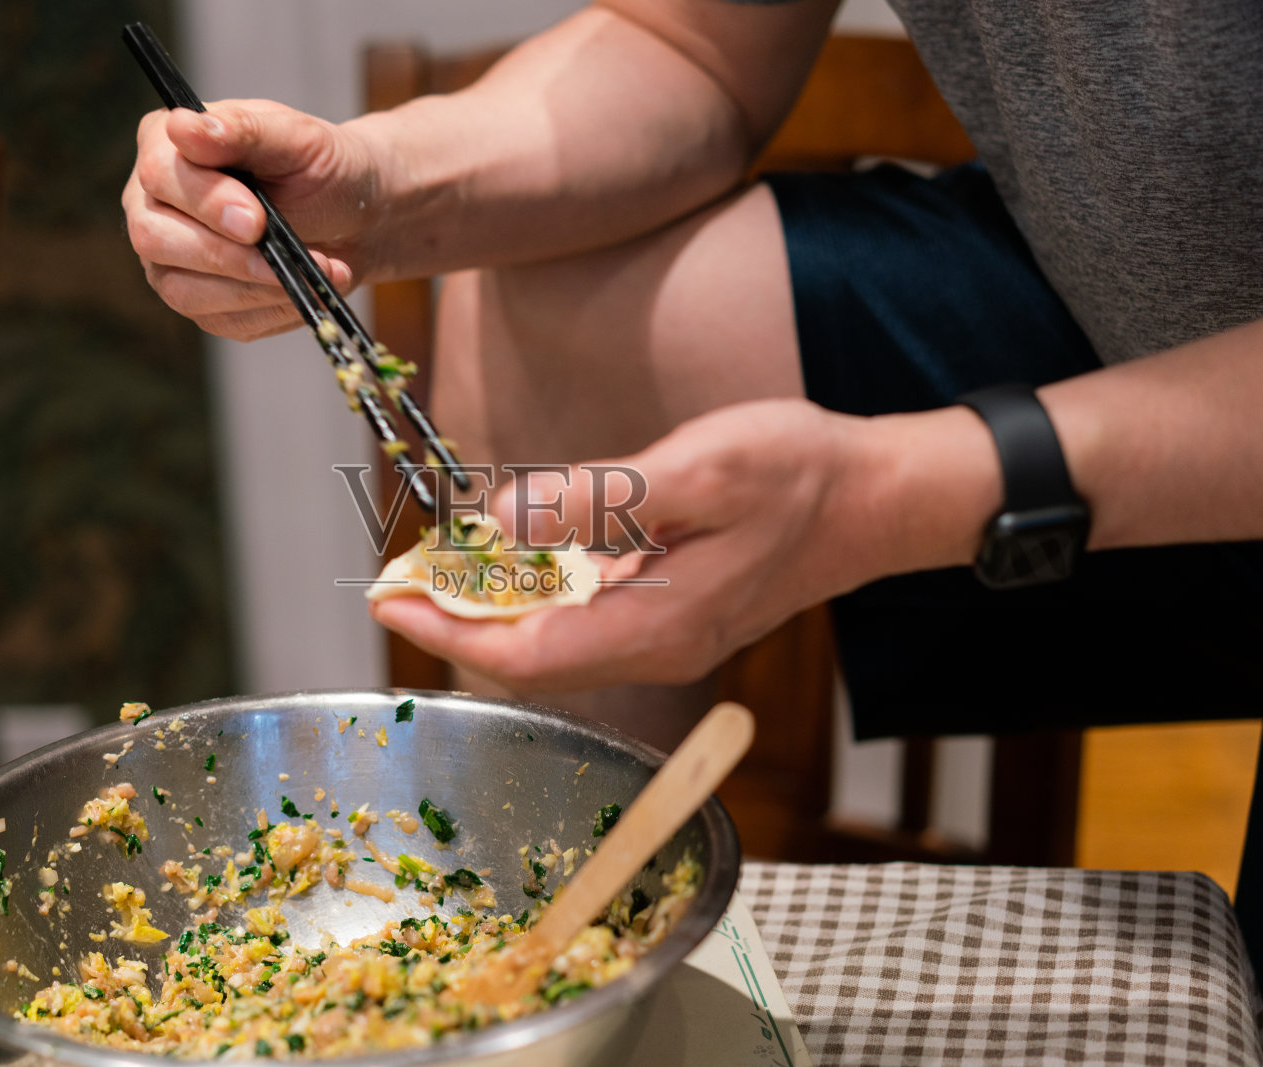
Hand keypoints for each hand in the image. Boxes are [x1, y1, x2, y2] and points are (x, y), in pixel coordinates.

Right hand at [122, 100, 379, 339]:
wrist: (355, 217)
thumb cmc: (320, 167)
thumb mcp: (295, 138)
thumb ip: (242, 130)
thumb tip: (183, 127)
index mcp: (166, 145)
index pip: (160, 174)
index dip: (205, 201)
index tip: (256, 221)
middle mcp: (154, 204)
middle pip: (154, 238)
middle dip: (223, 255)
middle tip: (282, 260)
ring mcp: (170, 258)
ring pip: (183, 290)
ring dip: (254, 289)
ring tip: (314, 273)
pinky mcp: (199, 301)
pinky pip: (221, 320)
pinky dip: (271, 310)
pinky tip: (305, 292)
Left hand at [370, 399, 925, 690]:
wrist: (873, 497)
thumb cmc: (797, 476)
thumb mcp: (697, 470)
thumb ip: (597, 499)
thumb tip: (497, 520)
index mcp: (657, 625)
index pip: (524, 652)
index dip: (448, 632)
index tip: (389, 600)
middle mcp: (655, 647)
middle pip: (527, 659)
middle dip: (453, 626)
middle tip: (395, 582)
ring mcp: (664, 636)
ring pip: (551, 645)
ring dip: (488, 615)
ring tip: (434, 574)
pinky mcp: (669, 614)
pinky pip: (581, 623)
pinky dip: (532, 599)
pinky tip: (510, 562)